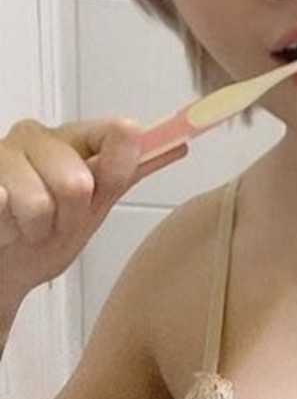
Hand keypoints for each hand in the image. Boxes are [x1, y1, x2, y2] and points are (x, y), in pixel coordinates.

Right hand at [0, 116, 186, 319]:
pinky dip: (8, 230)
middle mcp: (36, 136)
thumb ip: (127, 173)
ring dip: (37, 230)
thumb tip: (178, 145)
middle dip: (69, 218)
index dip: (116, 169)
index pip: (117, 133)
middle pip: (79, 182)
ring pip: (40, 203)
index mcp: (73, 137)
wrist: (4, 265)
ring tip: (27, 228)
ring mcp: (3, 155)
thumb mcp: (96, 206)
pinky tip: (5, 227)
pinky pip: (4, 205)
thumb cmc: (47, 231)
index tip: (98, 193)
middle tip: (55, 224)